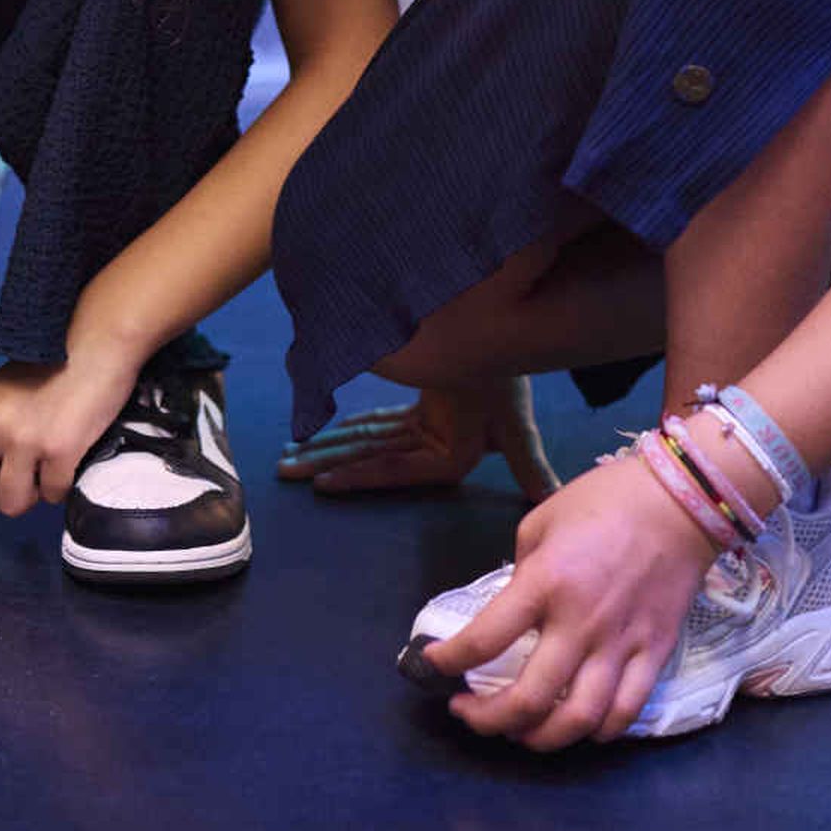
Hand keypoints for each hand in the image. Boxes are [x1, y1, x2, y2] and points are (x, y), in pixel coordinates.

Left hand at [0, 349, 137, 517]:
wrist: (97, 342)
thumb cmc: (56, 364)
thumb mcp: (2, 390)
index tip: (8, 475)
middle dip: (3, 495)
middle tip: (29, 481)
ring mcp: (22, 438)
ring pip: (13, 503)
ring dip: (34, 495)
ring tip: (50, 471)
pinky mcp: (57, 448)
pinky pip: (53, 494)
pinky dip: (63, 486)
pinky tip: (71, 460)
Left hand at [277, 376, 560, 502]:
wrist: (512, 332)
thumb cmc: (510, 375)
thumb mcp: (517, 424)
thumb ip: (529, 465)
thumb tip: (546, 498)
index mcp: (453, 457)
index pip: (396, 469)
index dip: (359, 475)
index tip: (321, 482)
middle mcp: (438, 449)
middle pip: (372, 457)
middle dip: (327, 462)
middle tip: (284, 470)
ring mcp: (428, 431)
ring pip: (369, 441)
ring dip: (329, 447)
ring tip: (288, 458)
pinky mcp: (424, 413)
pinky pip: (379, 424)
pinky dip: (349, 429)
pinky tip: (317, 435)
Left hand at [420, 452, 718, 749]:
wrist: (681, 502)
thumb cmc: (603, 502)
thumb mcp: (540, 523)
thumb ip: (522, 574)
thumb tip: (511, 612)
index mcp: (544, 583)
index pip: (484, 640)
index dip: (447, 662)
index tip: (432, 664)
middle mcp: (580, 624)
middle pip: (528, 699)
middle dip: (487, 720)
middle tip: (468, 714)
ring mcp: (621, 645)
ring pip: (578, 720)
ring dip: (540, 738)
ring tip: (519, 733)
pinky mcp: (656, 655)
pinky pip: (626, 712)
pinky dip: (598, 731)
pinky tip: (578, 726)